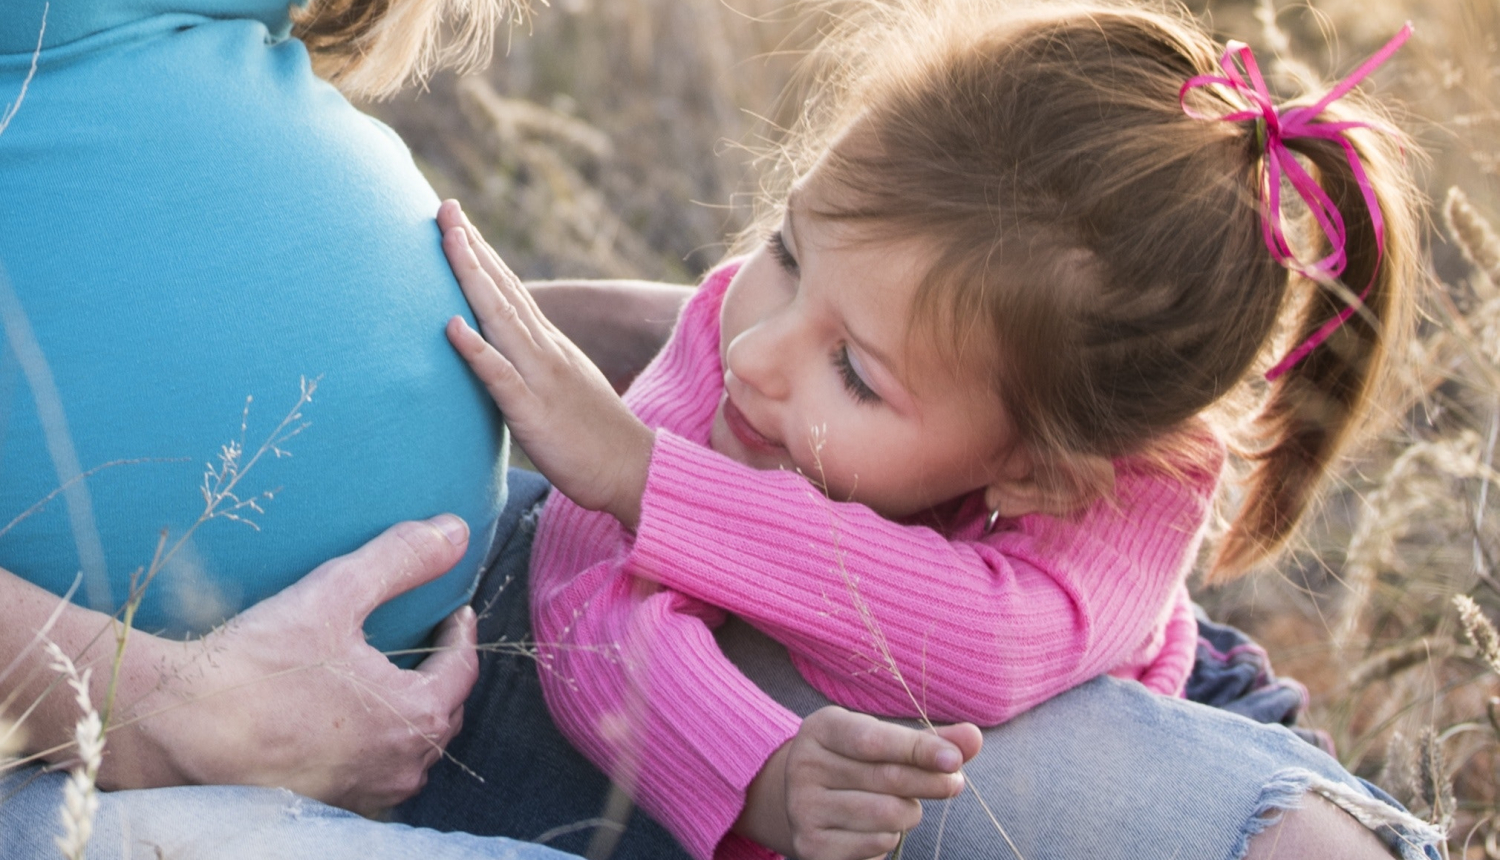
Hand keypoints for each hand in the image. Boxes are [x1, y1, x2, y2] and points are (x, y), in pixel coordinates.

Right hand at [101, 515, 479, 814]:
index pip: (462, 670)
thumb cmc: (257, 665)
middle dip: (441, 676)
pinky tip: (345, 722)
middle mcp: (399, 766)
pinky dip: (371, 745)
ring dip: (409, 716)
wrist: (176, 728)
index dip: (460, 635)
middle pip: (442, 714)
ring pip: (409, 751)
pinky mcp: (325, 805)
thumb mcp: (336, 594)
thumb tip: (456, 531)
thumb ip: (400, 559)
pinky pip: (369, 773)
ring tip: (389, 680)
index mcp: (415, 716)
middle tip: (427, 642)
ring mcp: (363, 793)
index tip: (454, 611)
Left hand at [438, 200, 654, 530]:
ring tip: (447, 240)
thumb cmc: (594, 438)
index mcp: (549, 346)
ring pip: (501, 319)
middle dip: (471, 247)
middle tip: (443, 206)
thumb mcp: (561, 388)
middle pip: (503, 290)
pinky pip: (501, 377)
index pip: (511, 290)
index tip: (456, 220)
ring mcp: (541, 378)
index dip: (482, 254)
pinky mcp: (535, 413)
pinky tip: (451, 327)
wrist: (635, 470)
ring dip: (472, 278)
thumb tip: (501, 353)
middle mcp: (545, 351)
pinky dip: (477, 349)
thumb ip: (532, 365)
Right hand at [737, 706, 981, 859]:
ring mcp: (803, 809)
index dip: (918, 749)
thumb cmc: (856, 762)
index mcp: (821, 729)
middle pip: (887, 779)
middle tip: (954, 784)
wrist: (806, 799)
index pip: (874, 740)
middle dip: (931, 783)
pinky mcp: (811, 846)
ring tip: (903, 805)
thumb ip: (926, 740)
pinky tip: (880, 826)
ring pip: (886, 815)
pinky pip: (875, 845)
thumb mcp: (882, 741)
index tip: (955, 759)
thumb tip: (973, 737)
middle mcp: (804, 766)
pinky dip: (890, 837)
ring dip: (909, 813)